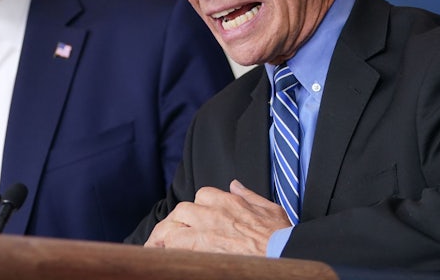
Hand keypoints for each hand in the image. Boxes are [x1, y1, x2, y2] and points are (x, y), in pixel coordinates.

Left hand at [144, 179, 290, 254]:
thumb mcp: (270, 208)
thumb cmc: (281, 236)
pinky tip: (161, 255)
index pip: (201, 196)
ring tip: (156, 246)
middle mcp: (214, 213)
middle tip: (166, 235)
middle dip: (173, 222)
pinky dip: (165, 249)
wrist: (284, 252)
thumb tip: (235, 185)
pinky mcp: (202, 249)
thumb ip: (249, 195)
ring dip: (163, 236)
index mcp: (229, 201)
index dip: (195, 208)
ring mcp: (207, 231)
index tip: (192, 219)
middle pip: (182, 210)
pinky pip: (176, 246)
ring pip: (173, 227)